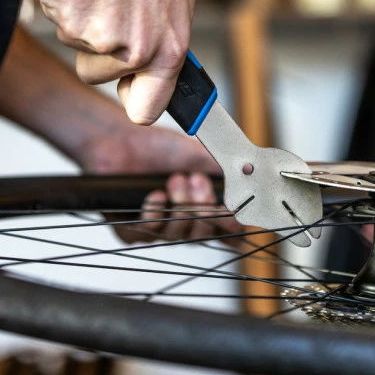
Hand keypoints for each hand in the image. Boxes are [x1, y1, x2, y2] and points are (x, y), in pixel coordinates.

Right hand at [39, 0, 194, 125]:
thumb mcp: (177, 3)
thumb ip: (165, 46)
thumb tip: (157, 77)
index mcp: (166, 50)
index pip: (145, 110)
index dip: (133, 101)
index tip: (130, 91)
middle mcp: (132, 50)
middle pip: (97, 77)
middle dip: (99, 53)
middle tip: (112, 12)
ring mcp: (95, 37)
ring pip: (78, 47)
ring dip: (85, 22)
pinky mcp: (64, 18)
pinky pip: (60, 22)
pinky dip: (69, 3)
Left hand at [74, 125, 241, 243]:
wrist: (121, 137)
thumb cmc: (156, 146)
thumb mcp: (199, 157)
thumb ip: (226, 175)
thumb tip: (252, 187)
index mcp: (199, 207)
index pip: (222, 231)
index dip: (231, 230)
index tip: (235, 217)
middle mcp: (179, 221)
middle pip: (203, 236)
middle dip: (204, 209)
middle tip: (197, 181)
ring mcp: (156, 227)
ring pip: (178, 236)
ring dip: (180, 206)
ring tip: (174, 180)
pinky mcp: (129, 229)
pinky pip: (148, 233)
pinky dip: (154, 214)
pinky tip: (155, 195)